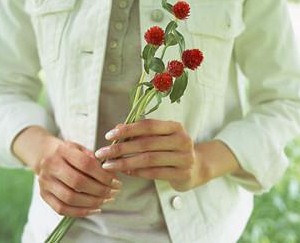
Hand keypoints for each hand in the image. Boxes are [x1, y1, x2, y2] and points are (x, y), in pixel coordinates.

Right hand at [36, 136, 121, 216]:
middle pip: (78, 183)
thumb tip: (112, 176)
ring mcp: (45, 182)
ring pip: (70, 198)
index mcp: (63, 151)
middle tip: (114, 193)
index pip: (86, 164)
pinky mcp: (43, 195)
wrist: (44, 155)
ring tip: (106, 201)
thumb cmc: (69, 152)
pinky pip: (61, 209)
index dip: (103, 175)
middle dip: (100, 190)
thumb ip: (95, 160)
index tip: (116, 182)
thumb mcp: (81, 148)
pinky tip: (94, 209)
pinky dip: (80, 212)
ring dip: (92, 202)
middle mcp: (51, 166)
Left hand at [94, 119, 208, 191]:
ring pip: (149, 159)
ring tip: (109, 165)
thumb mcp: (161, 137)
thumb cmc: (173, 149)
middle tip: (102, 153)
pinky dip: (138, 172)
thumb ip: (141, 133)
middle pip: (146, 143)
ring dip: (125, 162)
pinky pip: (155, 173)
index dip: (128, 129)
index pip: (149, 125)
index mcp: (176, 127)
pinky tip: (126, 172)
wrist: (197, 167)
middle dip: (121, 148)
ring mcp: (184, 158)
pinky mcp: (182, 173)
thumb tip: (117, 128)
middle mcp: (182, 140)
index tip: (109, 135)